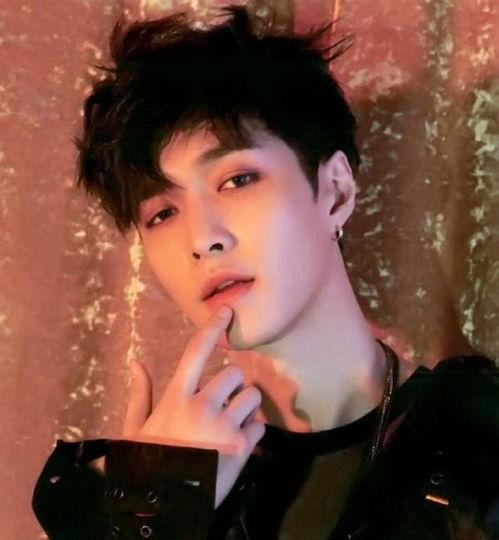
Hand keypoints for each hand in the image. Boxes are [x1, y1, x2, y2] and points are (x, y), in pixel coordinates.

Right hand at [122, 306, 264, 507]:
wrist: (163, 506)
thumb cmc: (148, 464)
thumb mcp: (137, 430)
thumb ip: (140, 395)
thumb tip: (136, 363)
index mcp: (176, 398)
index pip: (196, 352)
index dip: (212, 327)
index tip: (226, 311)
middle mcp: (201, 406)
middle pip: (235, 373)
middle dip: (233, 386)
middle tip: (224, 404)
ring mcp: (223, 426)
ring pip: (252, 397)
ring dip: (246, 408)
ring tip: (230, 425)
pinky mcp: (242, 448)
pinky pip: (260, 426)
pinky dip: (253, 434)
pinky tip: (235, 446)